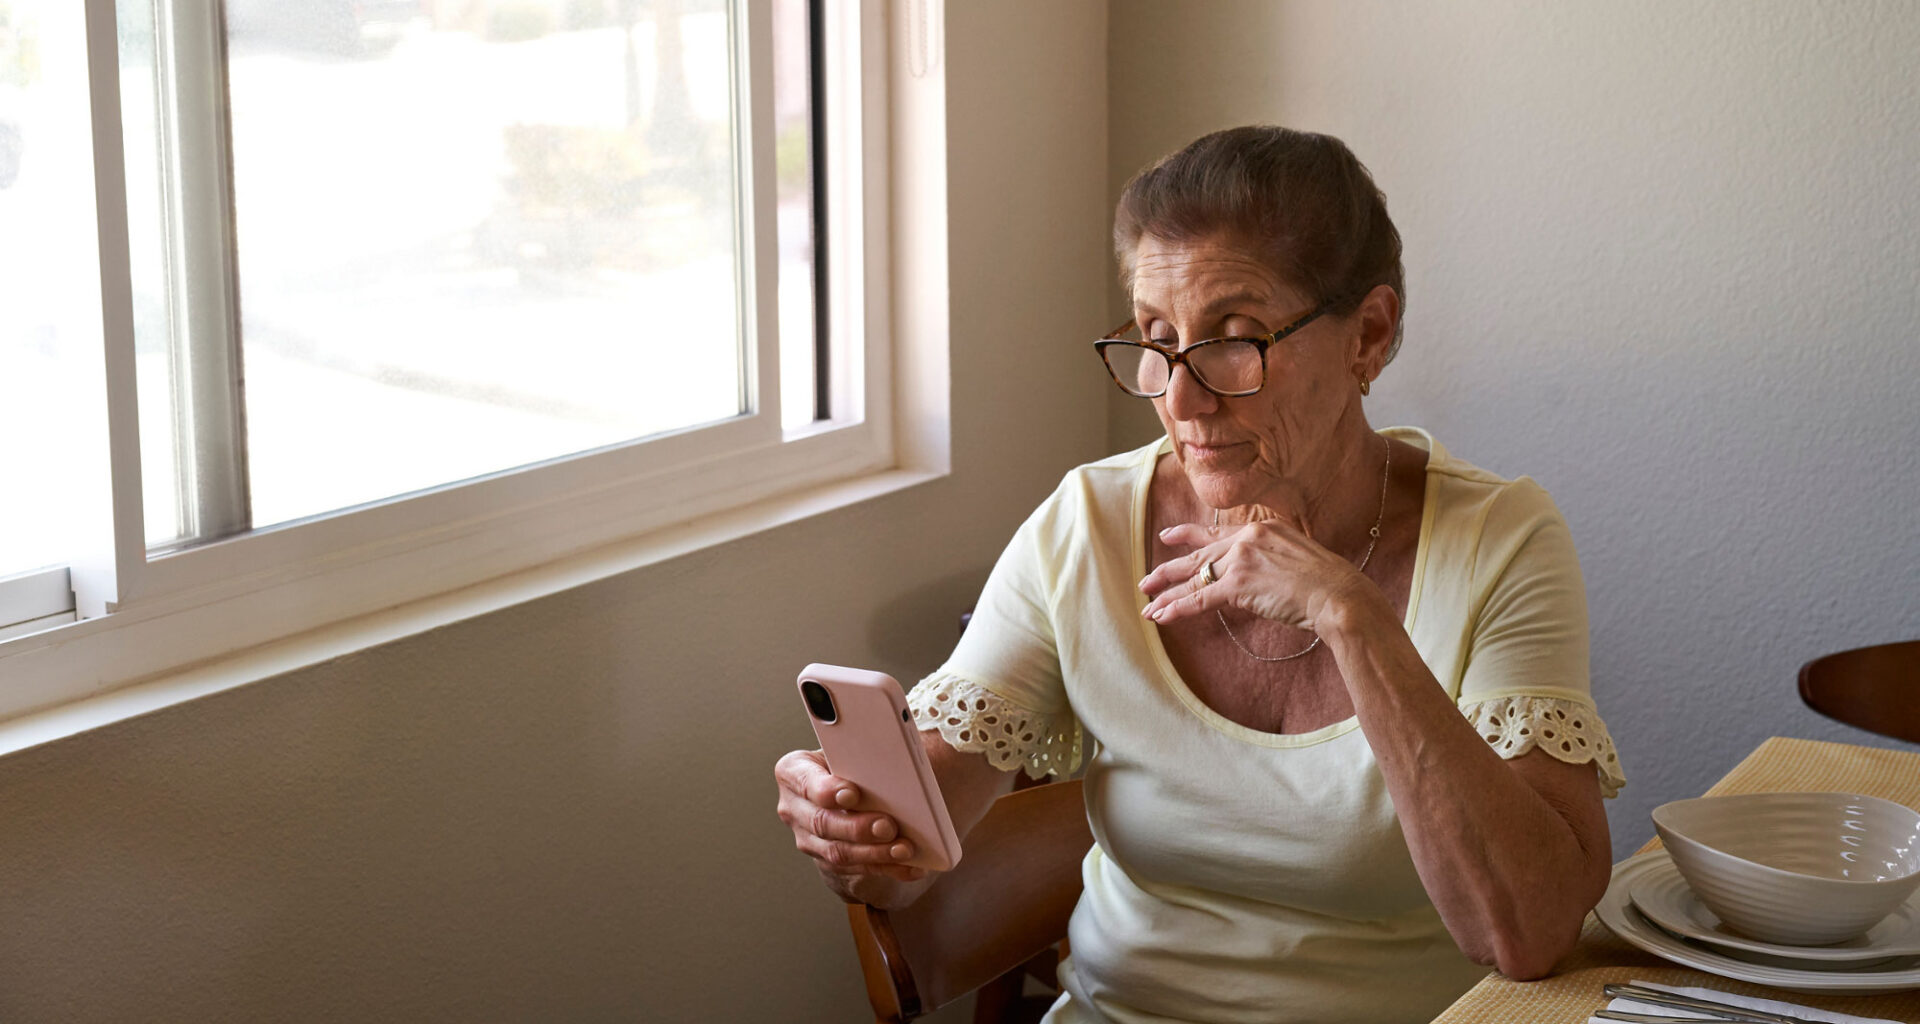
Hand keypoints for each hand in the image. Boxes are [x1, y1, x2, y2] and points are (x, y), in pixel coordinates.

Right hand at [774, 749, 929, 903]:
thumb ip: (862, 757)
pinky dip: (885, 867)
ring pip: (838, 852)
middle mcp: (794, 807)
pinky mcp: (826, 861)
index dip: (827, 791)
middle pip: (822, 823)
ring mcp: (808, 838)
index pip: (806, 782)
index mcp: (794, 771)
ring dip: (874, 853)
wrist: (848, 787)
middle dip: (858, 827)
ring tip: (903, 849)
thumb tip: (895, 766)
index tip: (853, 794)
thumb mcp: (850, 752)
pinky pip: (855, 869)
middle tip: (888, 826)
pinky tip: (908, 865)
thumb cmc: (851, 762)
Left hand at [1138, 514, 1369, 629]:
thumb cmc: (1329, 584)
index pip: (1218, 532)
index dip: (1188, 535)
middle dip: (1170, 569)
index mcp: (1264, 527)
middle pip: (1199, 553)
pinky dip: (1178, 608)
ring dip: (1168, 592)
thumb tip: (1260, 577)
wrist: (1340, 595)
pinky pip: (1200, 598)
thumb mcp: (1300, 558)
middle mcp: (1249, 537)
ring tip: (1147, 603)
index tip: (1168, 536)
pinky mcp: (1239, 584)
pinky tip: (1161, 616)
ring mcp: (1242, 559)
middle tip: (1147, 578)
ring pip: (1195, 577)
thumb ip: (1274, 560)